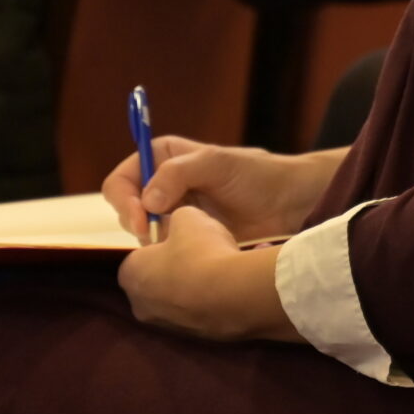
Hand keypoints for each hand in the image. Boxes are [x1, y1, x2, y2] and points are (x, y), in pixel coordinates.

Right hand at [103, 139, 345, 244]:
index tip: (141, 220)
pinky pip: (164, 251)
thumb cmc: (258, 176)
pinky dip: (170, 255)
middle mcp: (162, 185)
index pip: (122, 180)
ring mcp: (173, 214)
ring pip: (143, 234)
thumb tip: (147, 201)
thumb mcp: (218, 164)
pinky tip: (191, 254)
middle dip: (137, 224)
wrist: (290, 206)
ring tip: (184, 241)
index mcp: (163, 158)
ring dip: (156, 241)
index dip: (125, 200)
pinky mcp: (187, 239)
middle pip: (127, 209)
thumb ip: (178, 173)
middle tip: (156, 238)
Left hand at [117, 207, 295, 340]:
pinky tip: (226, 289)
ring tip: (218, 271)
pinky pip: (197, 314)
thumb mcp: (187, 216)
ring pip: (176, 300)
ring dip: (192, 287)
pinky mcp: (193, 340)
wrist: (235, 295)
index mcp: (129, 275)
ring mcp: (166, 327)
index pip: (138, 256)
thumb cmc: (202, 252)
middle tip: (199, 253)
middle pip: (155, 280)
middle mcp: (140, 306)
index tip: (180, 237)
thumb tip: (179, 224)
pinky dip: (208, 303)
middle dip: (174, 268)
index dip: (159, 244)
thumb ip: (176, 218)